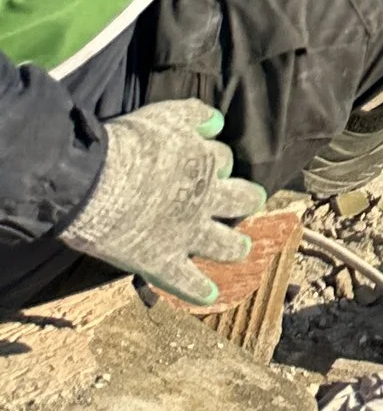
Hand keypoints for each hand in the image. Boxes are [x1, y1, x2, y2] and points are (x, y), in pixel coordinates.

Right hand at [60, 101, 264, 304]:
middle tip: (254, 201)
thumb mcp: (166, 115)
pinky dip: (198, 289)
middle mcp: (204, 200)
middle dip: (247, 200)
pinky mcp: (163, 261)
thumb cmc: (131, 144)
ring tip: (242, 249)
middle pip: (238, 200)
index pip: (222, 160)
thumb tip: (217, 123)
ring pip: (223, 243)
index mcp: (204, 163)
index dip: (219, 161)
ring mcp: (187, 233)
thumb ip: (193, 115)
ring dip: (235, 247)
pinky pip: (186, 280)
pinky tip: (210, 295)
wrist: (101, 183)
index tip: (214, 162)